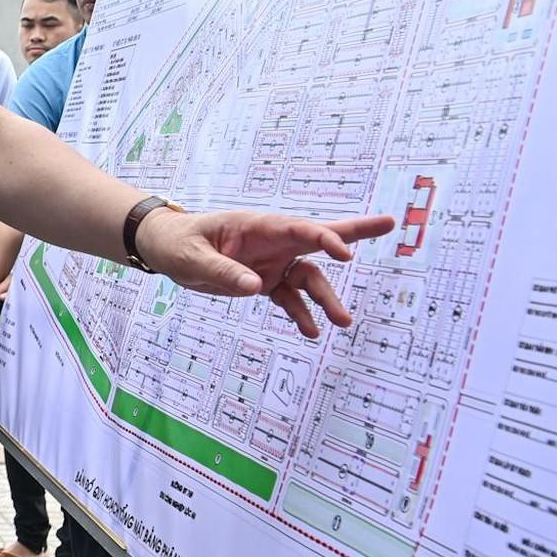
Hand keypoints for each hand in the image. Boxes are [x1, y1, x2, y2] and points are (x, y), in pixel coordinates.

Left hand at [135, 210, 394, 337]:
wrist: (166, 251)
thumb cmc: (178, 244)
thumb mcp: (193, 258)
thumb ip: (223, 272)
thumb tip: (255, 288)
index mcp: (258, 226)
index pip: (300, 229)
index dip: (325, 239)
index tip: (345, 255)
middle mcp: (272, 242)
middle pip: (319, 237)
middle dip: (355, 232)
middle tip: (391, 224)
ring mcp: (272, 262)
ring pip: (310, 278)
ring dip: (326, 299)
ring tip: (343, 322)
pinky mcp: (266, 282)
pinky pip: (291, 299)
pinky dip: (302, 314)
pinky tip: (312, 331)